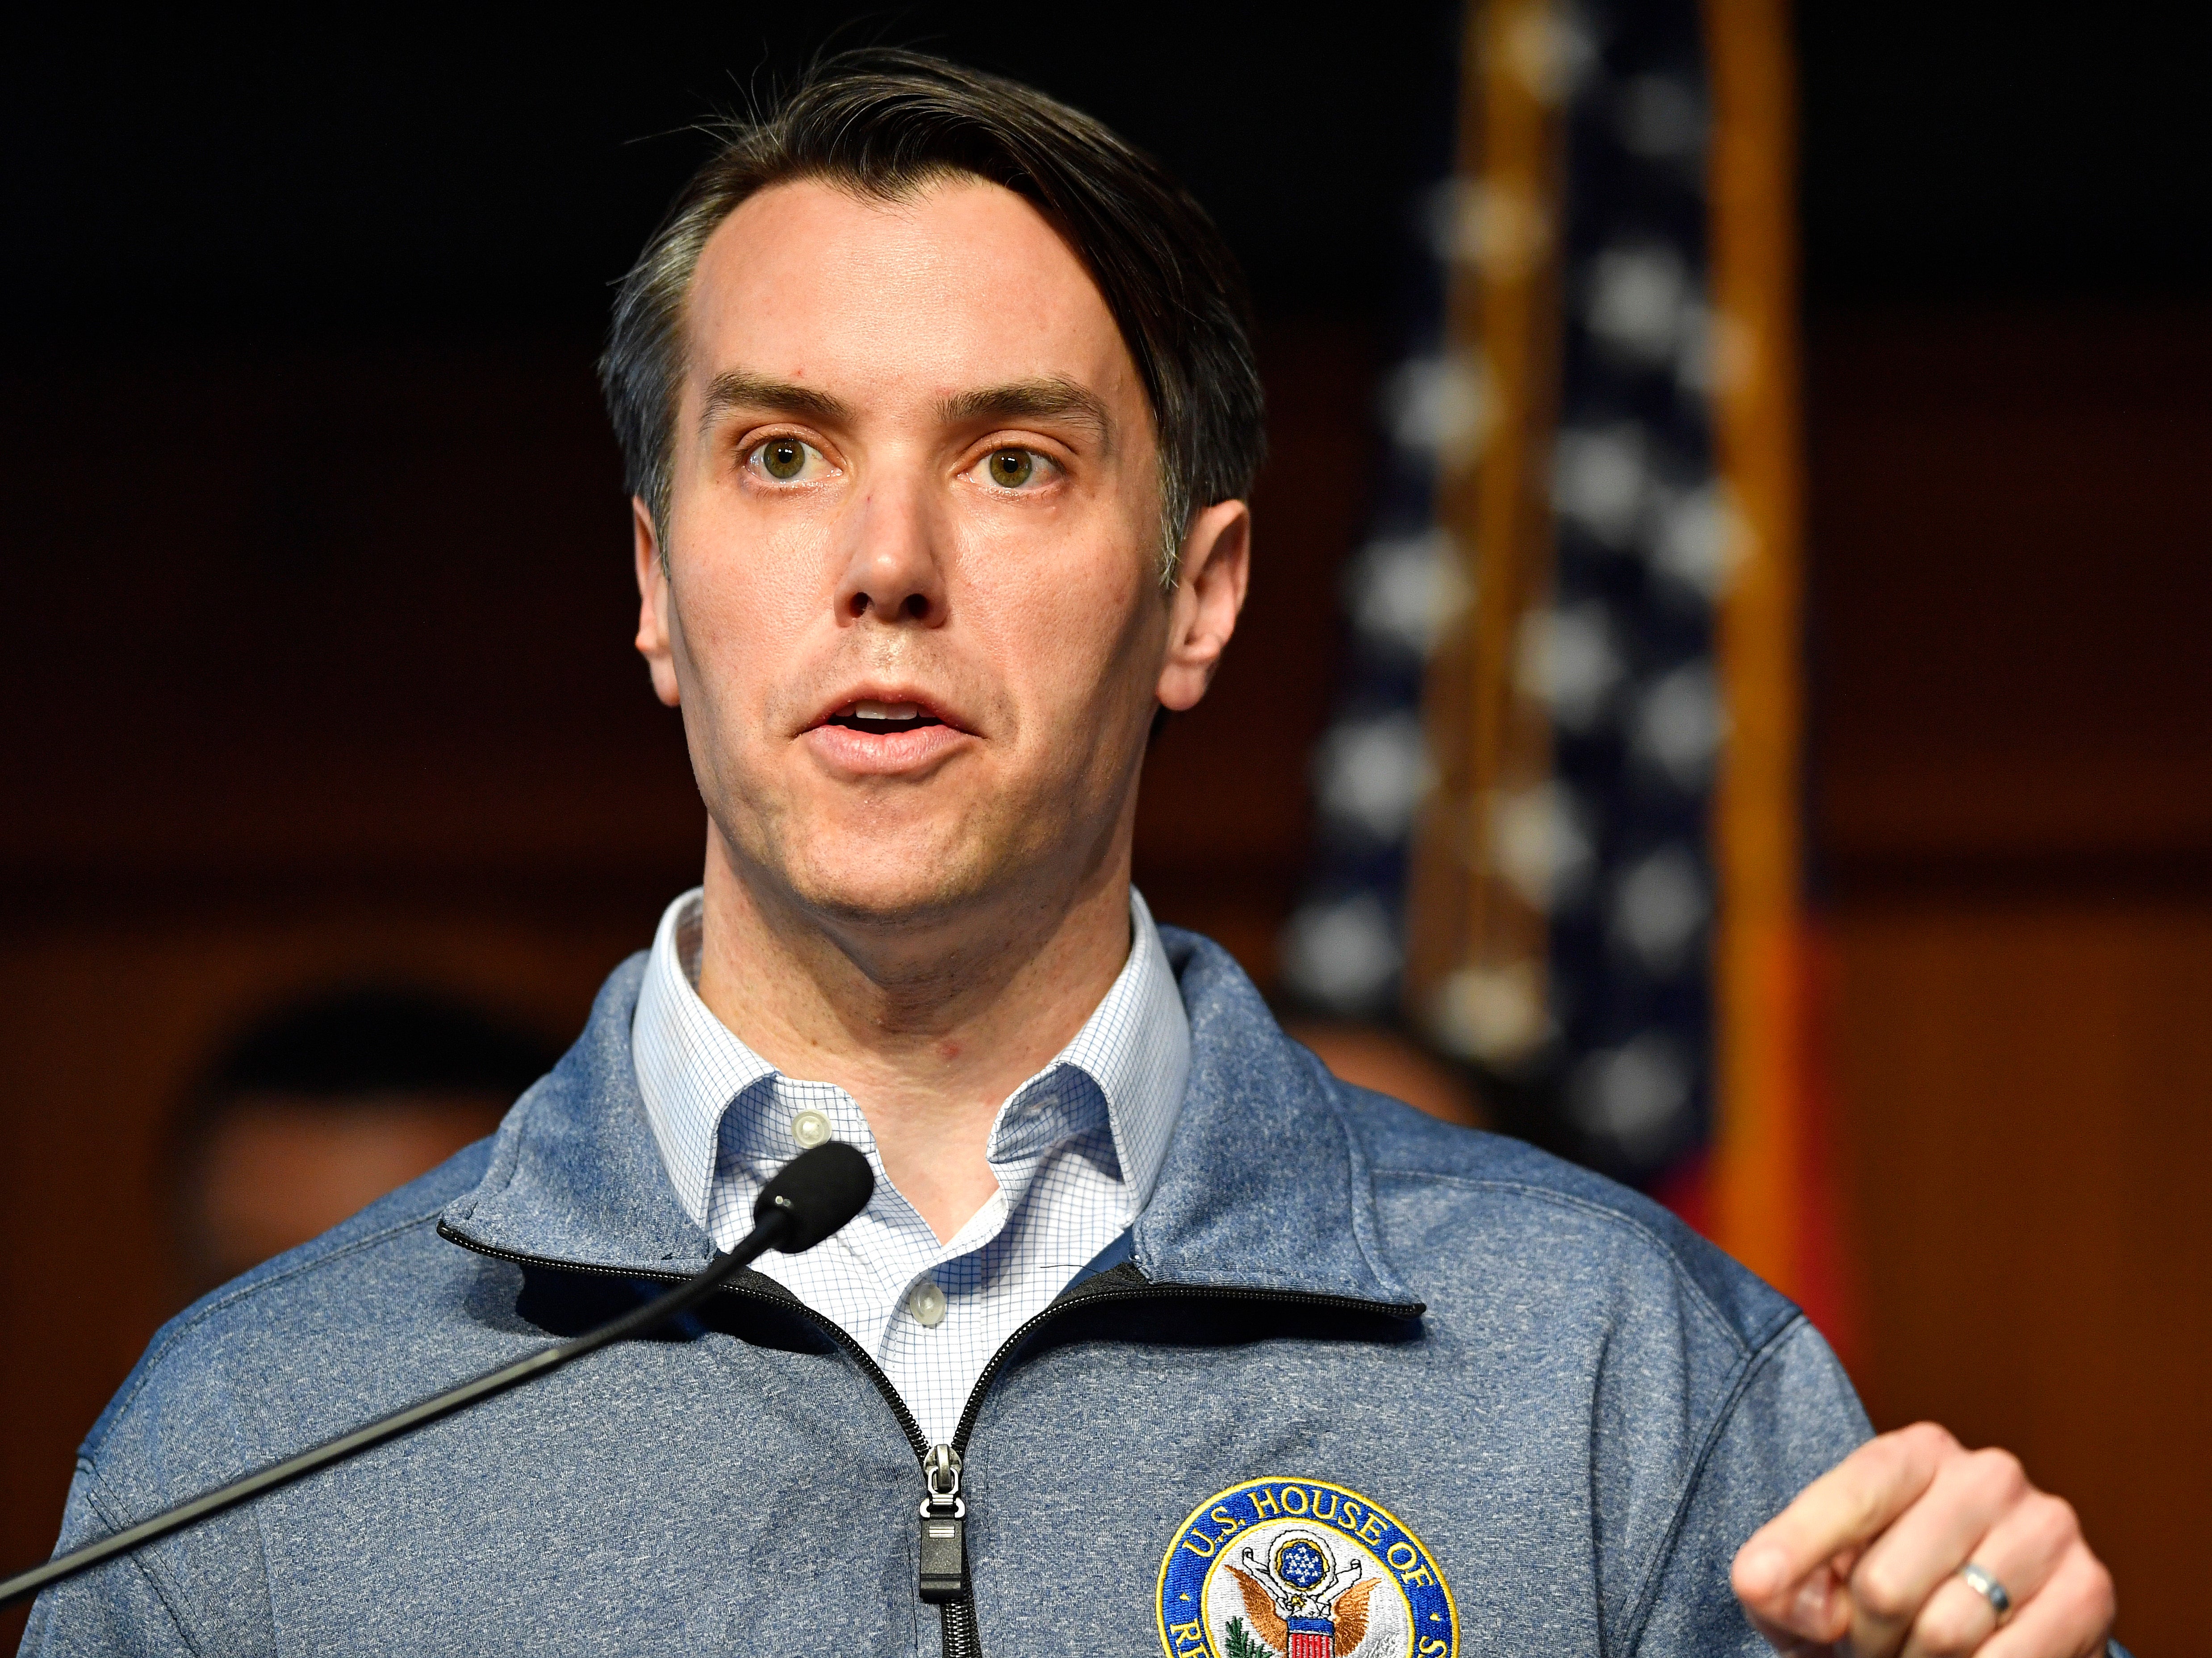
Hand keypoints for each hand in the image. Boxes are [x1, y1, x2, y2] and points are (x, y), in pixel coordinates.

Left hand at [1731, 1423, 2114, 1655]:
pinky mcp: (2089, 1590)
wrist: (2008, 1612)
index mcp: (1918, 1451)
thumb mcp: (1831, 1572)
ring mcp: (2046, 1529)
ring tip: (1910, 1656)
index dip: (1795, 1547)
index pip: (1849, 1496)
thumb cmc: (1900, 1583)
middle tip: (1868, 1647)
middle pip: (1886, 1587)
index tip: (1755, 1585)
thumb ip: (1783, 1581)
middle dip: (1864, 1639)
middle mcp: (1988, 1475)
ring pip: (1944, 1633)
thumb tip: (1763, 1587)